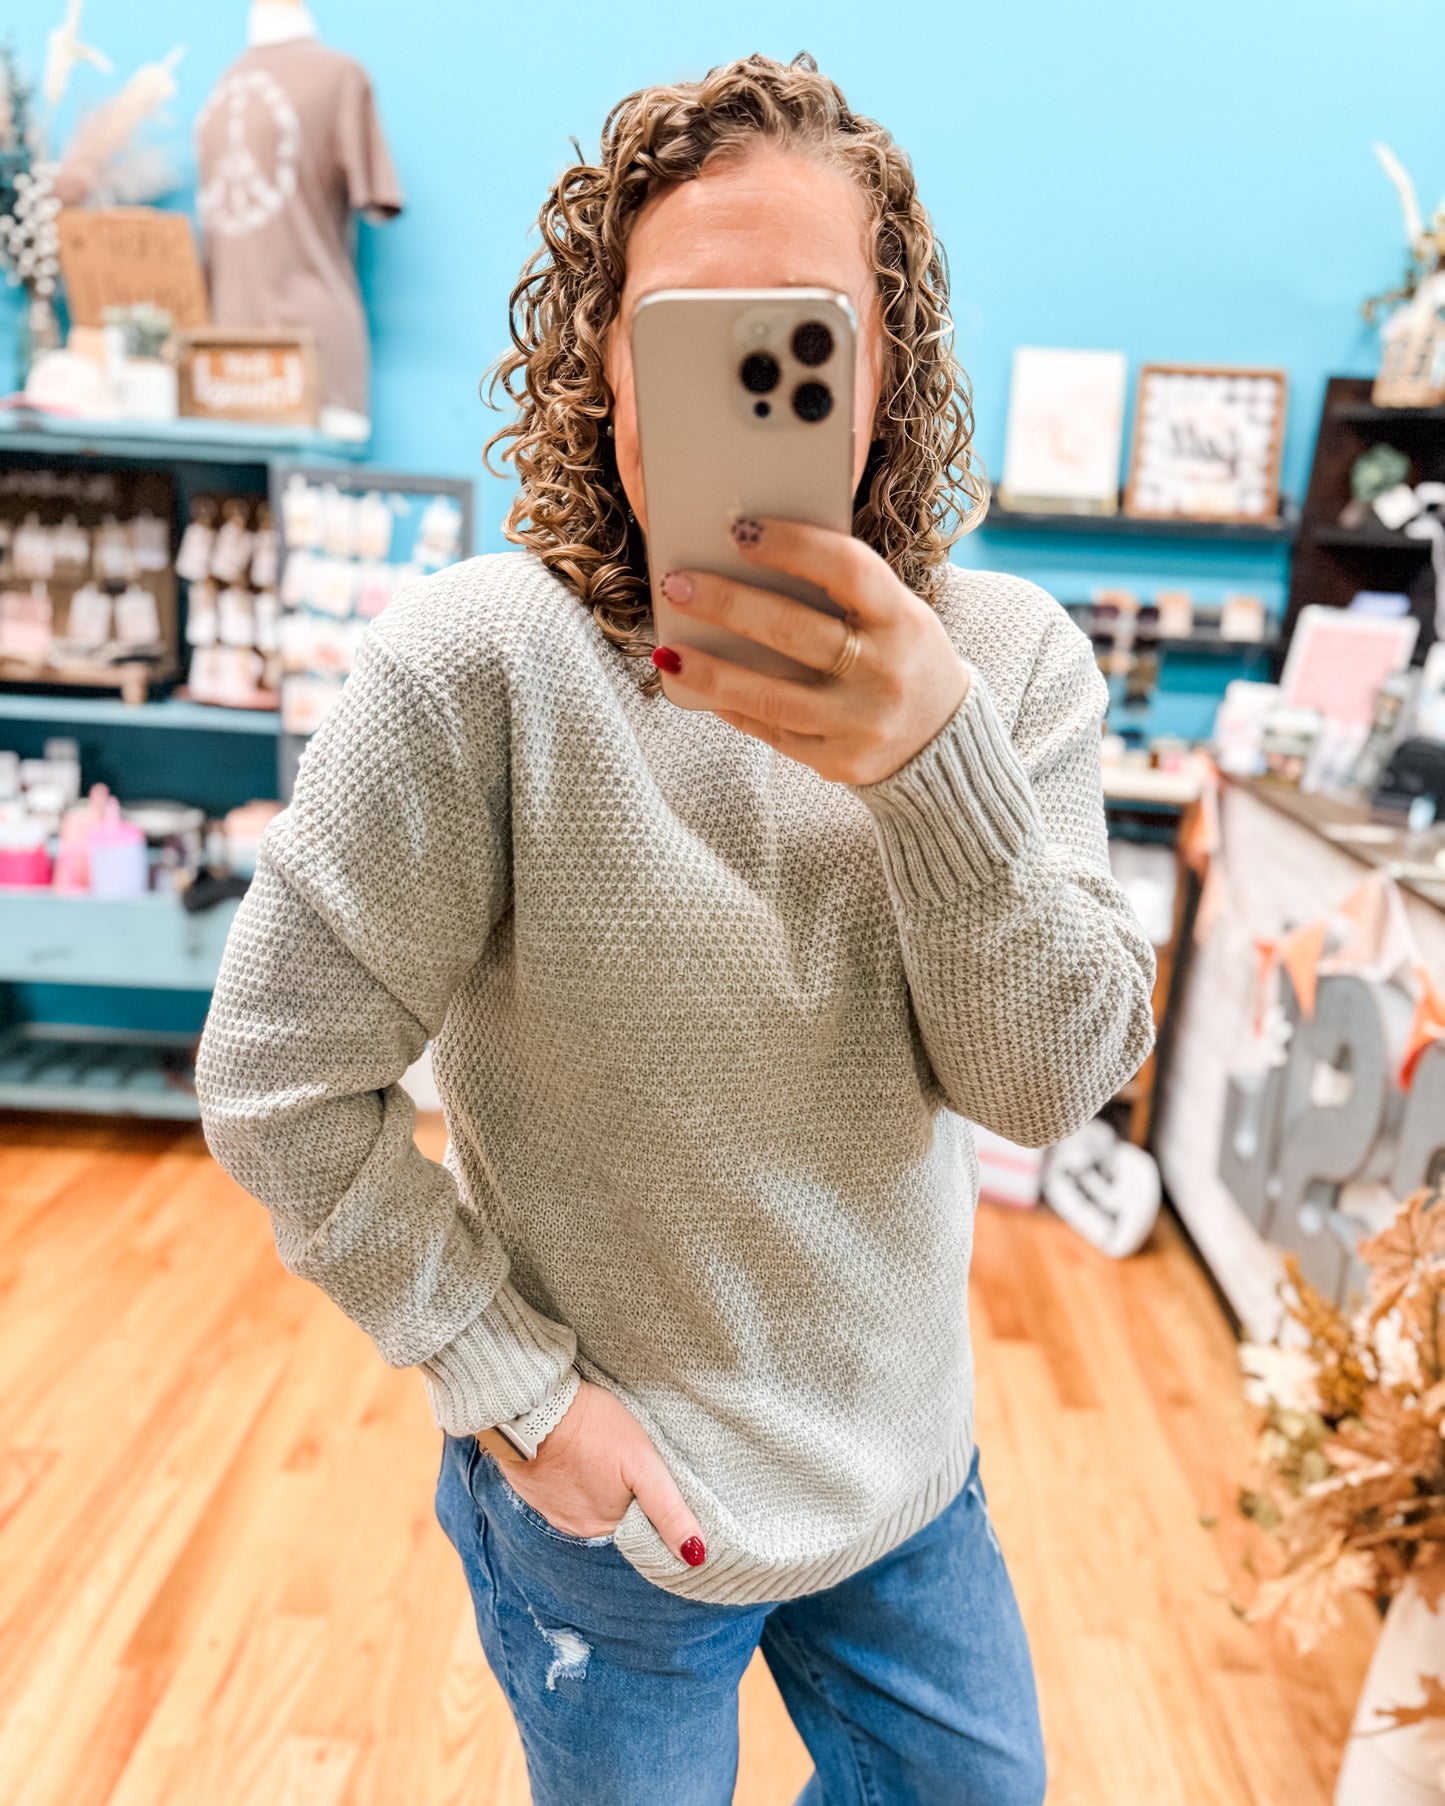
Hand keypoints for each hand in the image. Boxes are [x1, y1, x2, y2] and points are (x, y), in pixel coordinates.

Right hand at [489, 1378, 706, 1564]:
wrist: (533, 1407)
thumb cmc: (593, 1428)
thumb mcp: (642, 1463)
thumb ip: (668, 1510)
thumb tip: (695, 1555)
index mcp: (606, 1525)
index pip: (640, 1527)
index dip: (650, 1505)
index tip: (651, 1481)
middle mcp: (578, 1528)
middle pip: (614, 1515)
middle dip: (624, 1495)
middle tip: (627, 1460)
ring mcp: (551, 1509)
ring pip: (587, 1502)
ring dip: (596, 1485)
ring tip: (602, 1453)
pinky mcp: (533, 1487)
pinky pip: (561, 1489)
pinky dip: (572, 1476)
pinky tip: (577, 1453)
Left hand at [651, 518, 970, 785]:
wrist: (944, 743)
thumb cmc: (903, 656)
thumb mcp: (896, 615)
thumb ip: (840, 591)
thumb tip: (748, 557)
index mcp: (904, 620)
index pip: (847, 569)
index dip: (793, 545)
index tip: (739, 529)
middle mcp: (885, 673)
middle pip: (793, 631)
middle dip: (727, 604)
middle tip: (678, 584)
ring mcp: (860, 724)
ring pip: (769, 694)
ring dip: (710, 669)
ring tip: (668, 649)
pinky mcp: (838, 762)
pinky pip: (771, 730)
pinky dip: (731, 705)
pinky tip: (697, 685)